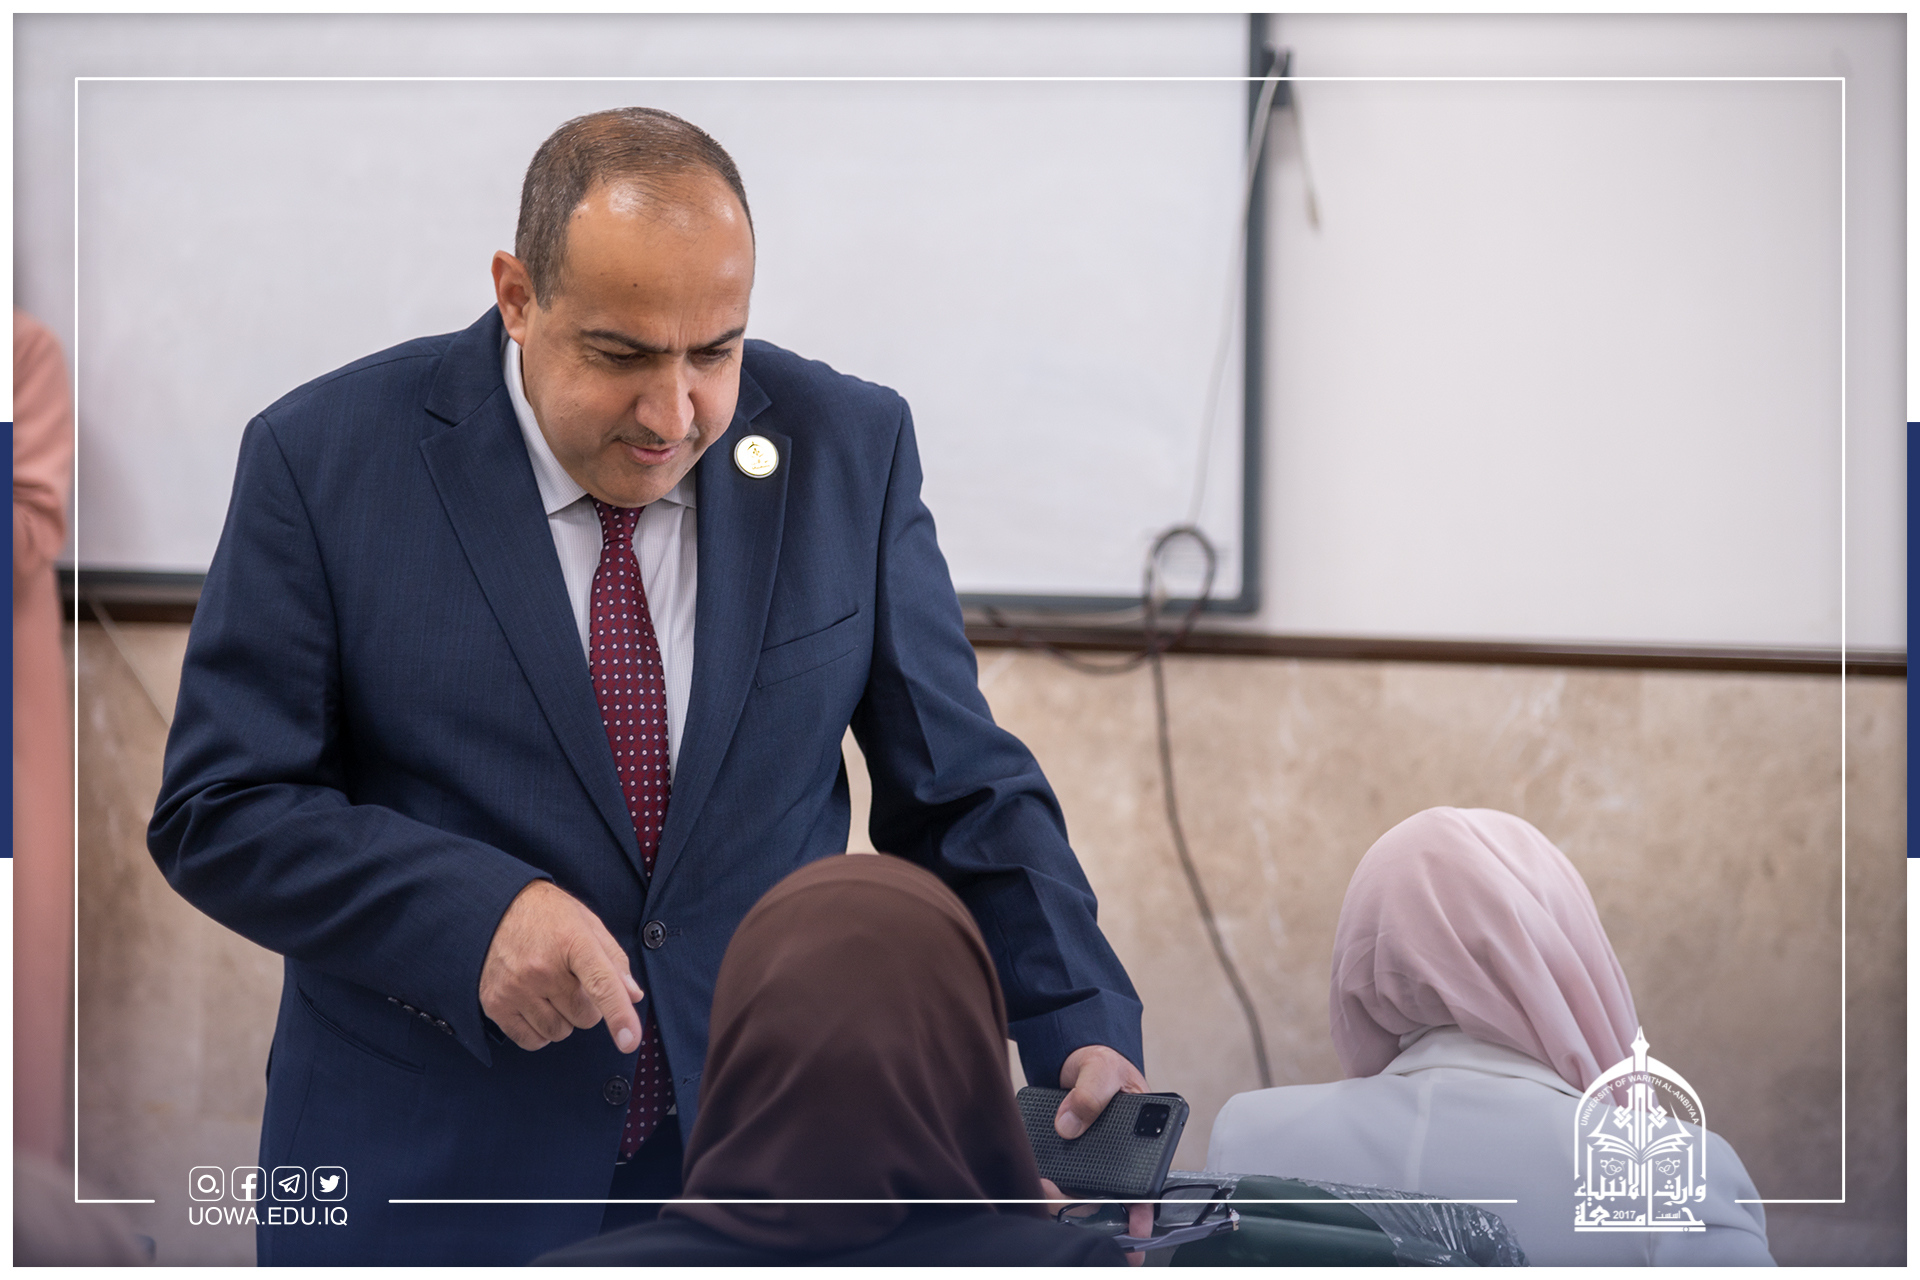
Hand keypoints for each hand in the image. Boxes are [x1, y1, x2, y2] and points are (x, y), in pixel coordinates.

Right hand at [479, 880, 643, 1052]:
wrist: (495, 907)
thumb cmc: (549, 917)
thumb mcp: (588, 925)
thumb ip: (615, 960)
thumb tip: (633, 996)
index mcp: (573, 941)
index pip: (601, 984)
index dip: (619, 1015)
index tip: (629, 1041)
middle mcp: (542, 967)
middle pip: (585, 1017)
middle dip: (586, 1005)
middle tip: (572, 982)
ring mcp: (516, 987)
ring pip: (559, 1032)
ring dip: (563, 1019)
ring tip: (551, 990)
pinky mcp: (495, 1004)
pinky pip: (531, 1040)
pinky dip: (540, 1031)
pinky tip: (535, 1005)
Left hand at [1055, 1045, 1153, 1263]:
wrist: (1077, 1061)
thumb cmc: (1102, 1065)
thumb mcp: (1102, 1070)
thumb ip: (1090, 1094)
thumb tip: (1068, 1125)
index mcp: (1145, 1141)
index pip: (1147, 1185)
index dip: (1141, 1211)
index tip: (1135, 1228)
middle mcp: (1122, 1160)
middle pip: (1113, 1199)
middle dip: (1088, 1208)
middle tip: (1058, 1196)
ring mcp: (1097, 1163)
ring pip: (1086, 1197)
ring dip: (1064, 1200)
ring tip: (1043, 1187)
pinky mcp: (1072, 1161)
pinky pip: (1065, 1183)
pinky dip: (1052, 1188)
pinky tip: (1039, 1182)